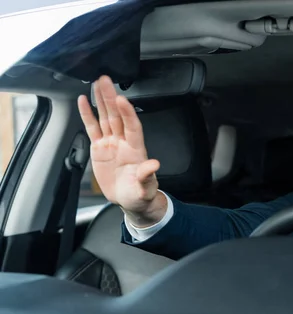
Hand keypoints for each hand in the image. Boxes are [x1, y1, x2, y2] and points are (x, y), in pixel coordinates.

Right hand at [77, 75, 166, 226]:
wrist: (130, 200)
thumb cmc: (140, 194)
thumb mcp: (145, 188)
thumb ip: (147, 175)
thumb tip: (154, 164)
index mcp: (135, 149)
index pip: (132, 126)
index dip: (128, 112)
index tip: (122, 99)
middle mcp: (123, 142)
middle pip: (117, 115)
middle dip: (111, 97)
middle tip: (106, 80)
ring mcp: (111, 143)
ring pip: (105, 117)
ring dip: (101, 100)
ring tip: (97, 83)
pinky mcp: (99, 148)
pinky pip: (92, 128)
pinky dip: (87, 115)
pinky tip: (83, 101)